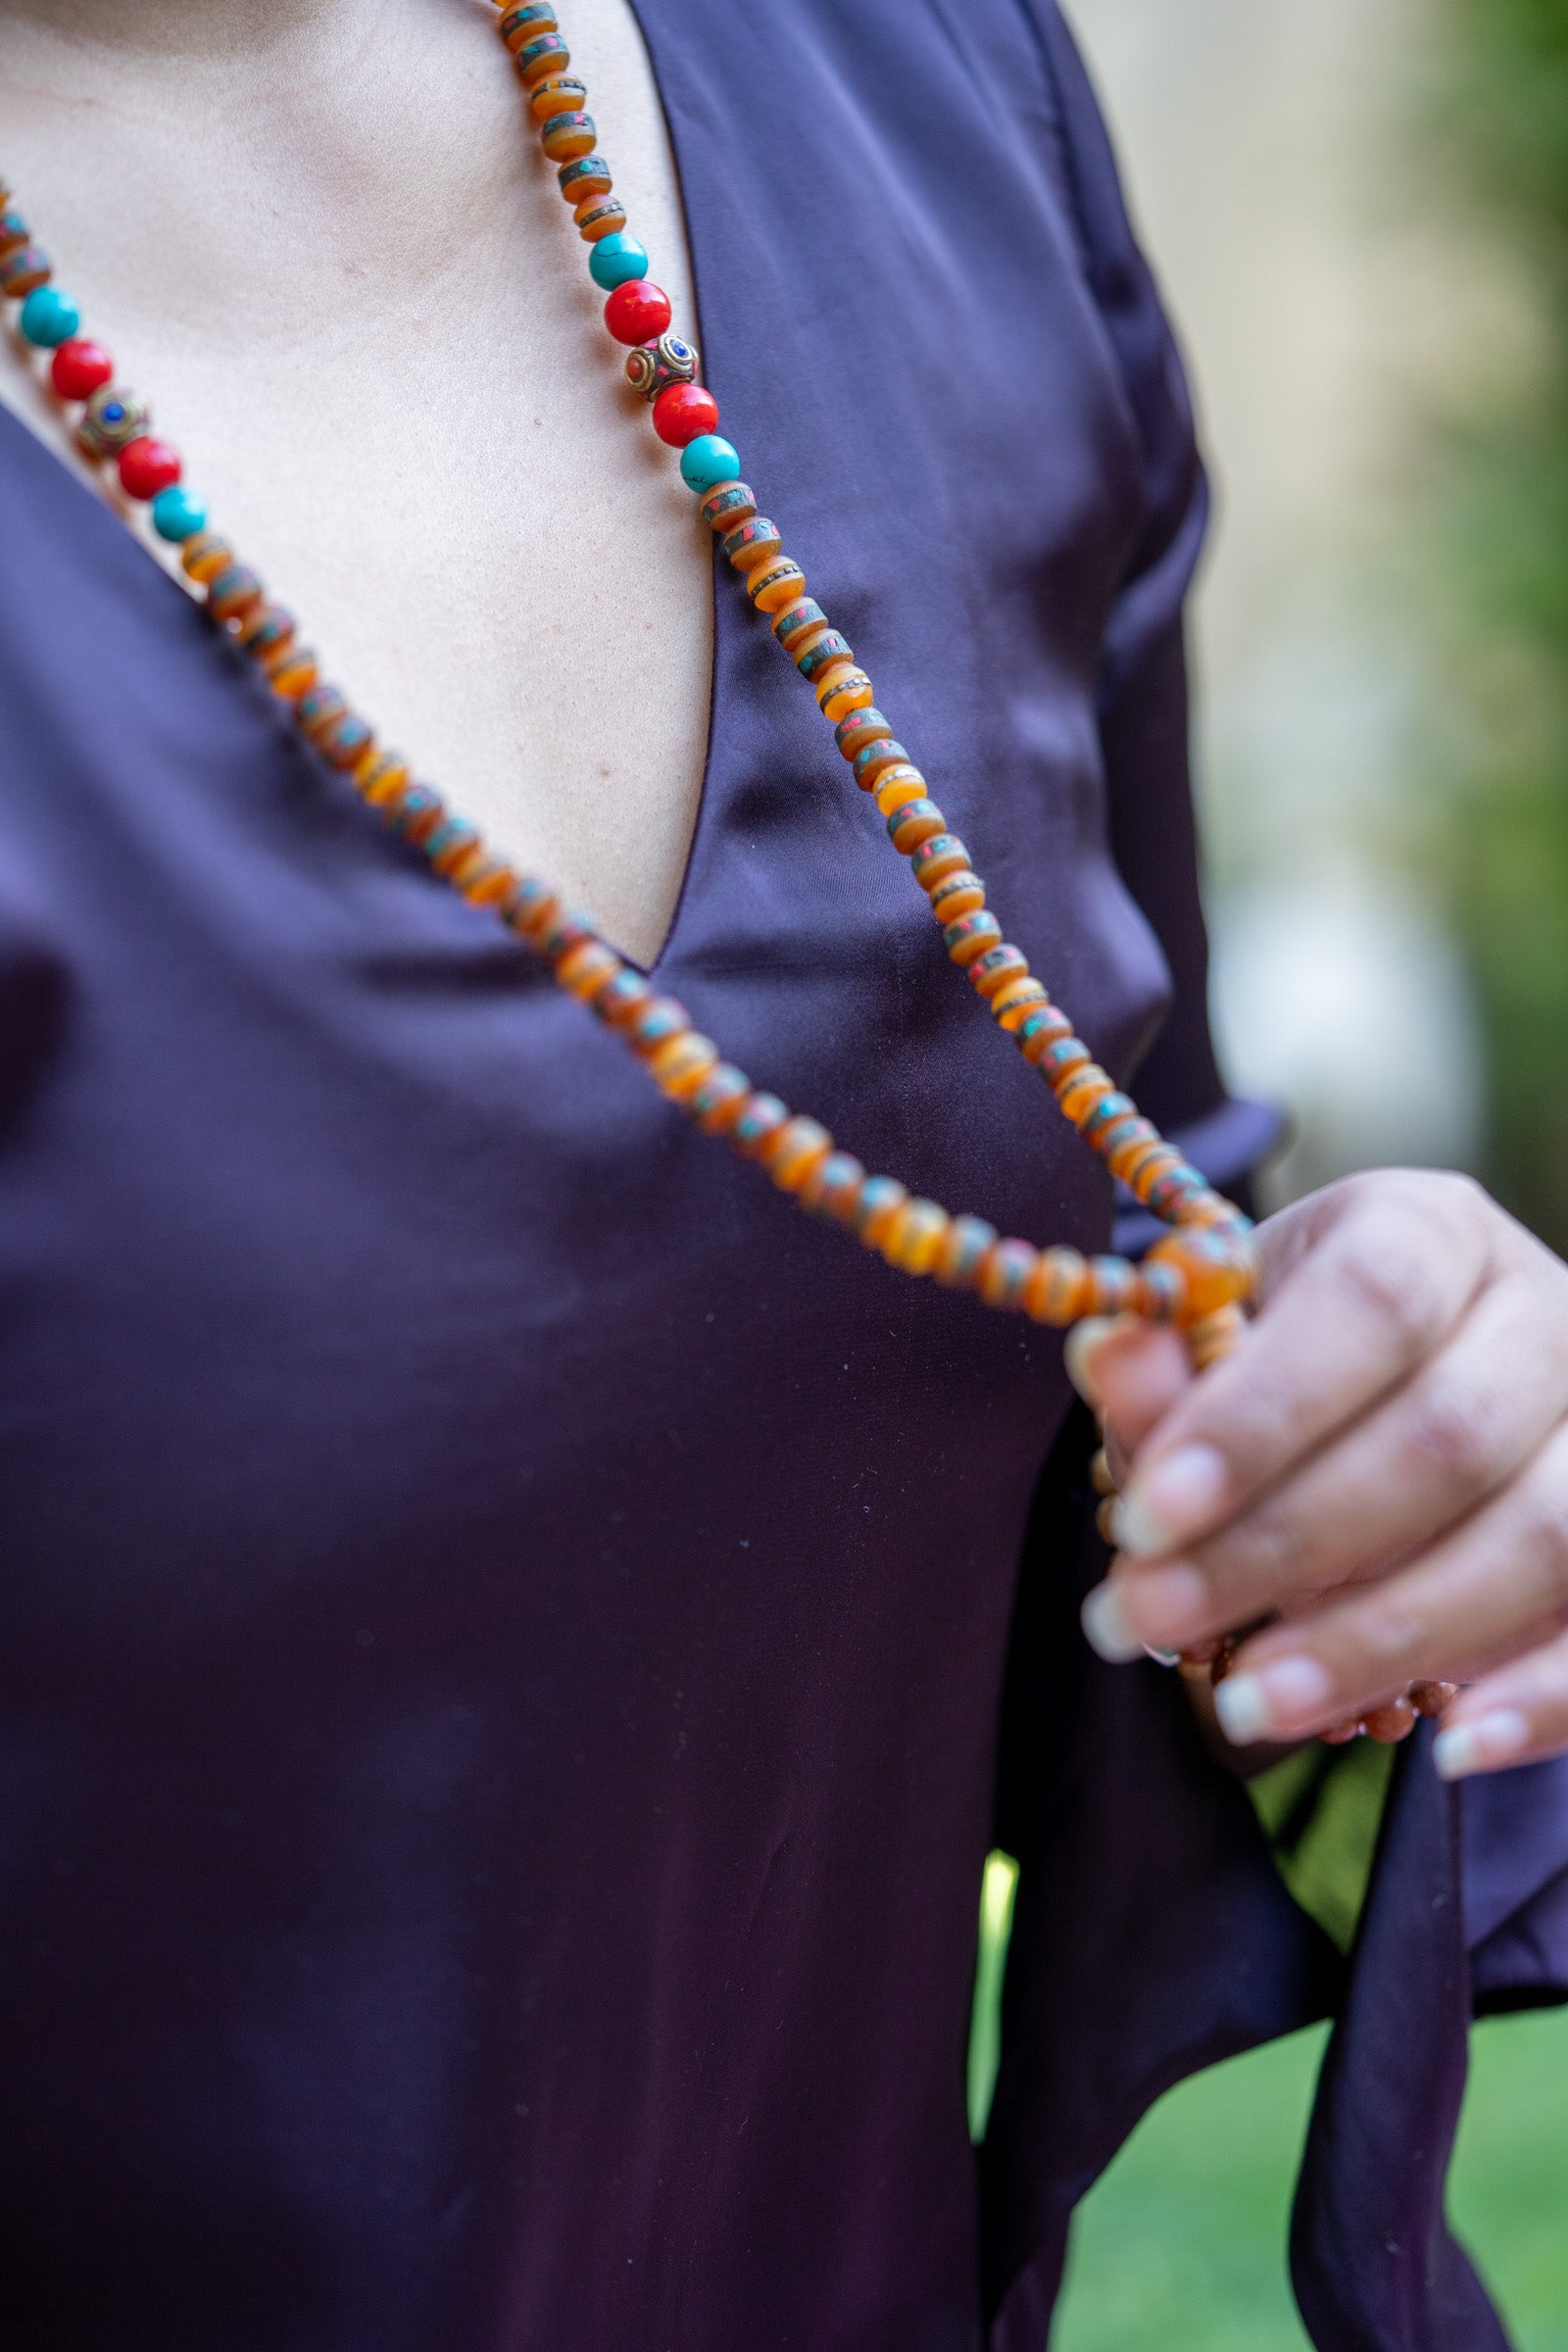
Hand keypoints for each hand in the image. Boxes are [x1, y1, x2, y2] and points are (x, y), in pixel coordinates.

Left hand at [1072, 1170, 1567, 1779]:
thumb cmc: (1290, 1358)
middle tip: (1149, 1619)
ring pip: (1539, 1538)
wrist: (1399, 1388)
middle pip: (1446, 1437)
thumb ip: (1167, 1364)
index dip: (1260, 1414)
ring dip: (1385, 1637)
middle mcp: (1543, 1313)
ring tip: (1249, 1702)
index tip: (1146, 1515)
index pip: (1369, 1302)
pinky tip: (1450, 1749)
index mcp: (1430, 1231)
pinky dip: (1541, 1698)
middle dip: (1283, 1547)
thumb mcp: (1214, 1338)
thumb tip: (1110, 1362)